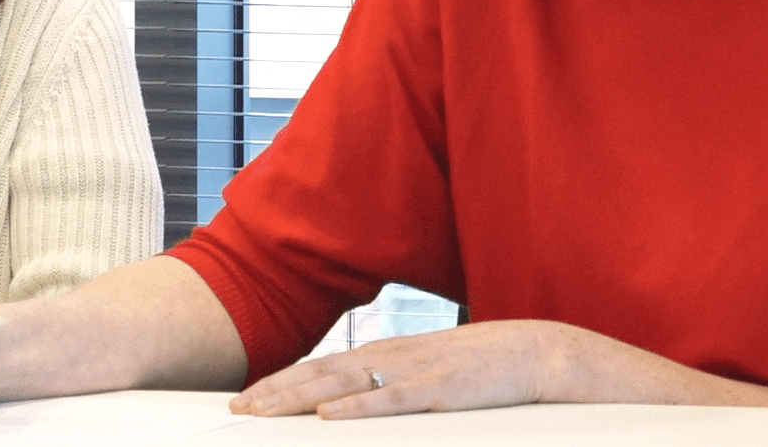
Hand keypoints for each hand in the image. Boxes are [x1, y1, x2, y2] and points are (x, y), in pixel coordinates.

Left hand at [229, 320, 554, 419]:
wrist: (531, 352)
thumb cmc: (478, 368)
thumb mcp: (423, 373)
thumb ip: (388, 384)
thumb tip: (349, 404)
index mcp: (383, 354)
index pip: (319, 367)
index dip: (279, 382)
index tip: (245, 398)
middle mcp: (387, 357)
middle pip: (318, 375)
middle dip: (274, 392)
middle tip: (236, 408)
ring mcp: (410, 372)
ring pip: (341, 386)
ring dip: (297, 398)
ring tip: (262, 411)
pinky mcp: (436, 390)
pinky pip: (387, 401)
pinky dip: (354, 408)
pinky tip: (326, 416)